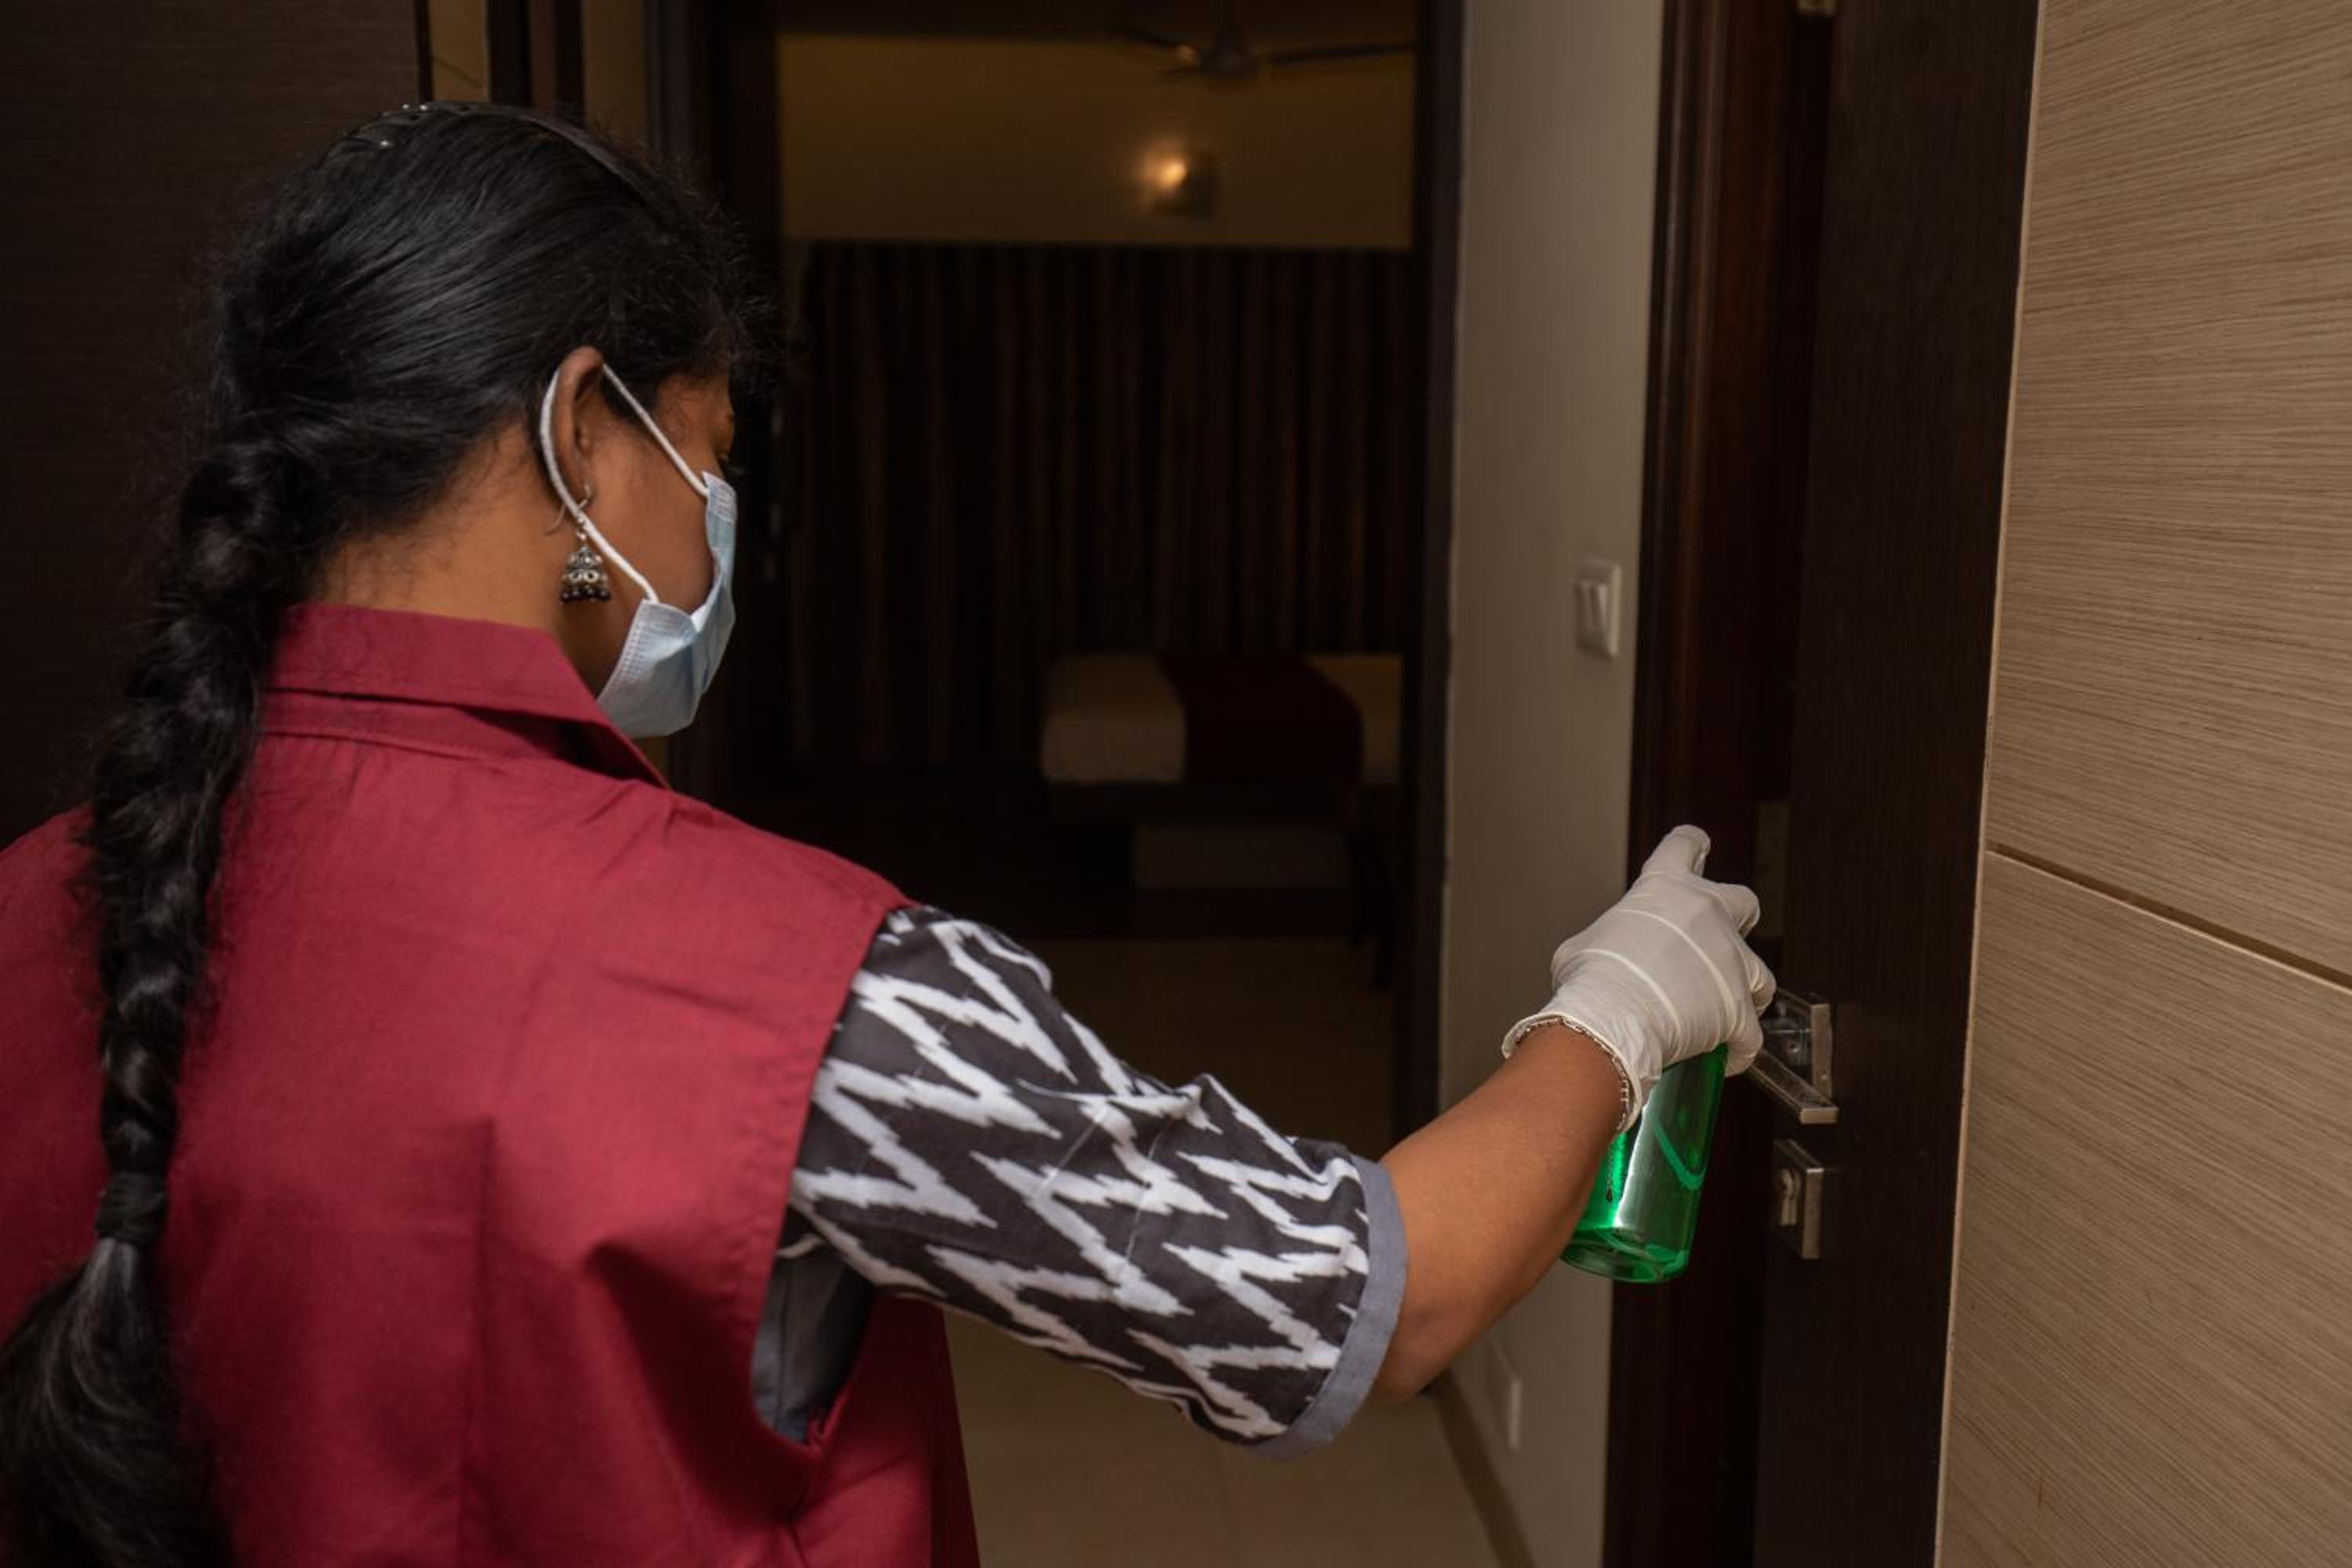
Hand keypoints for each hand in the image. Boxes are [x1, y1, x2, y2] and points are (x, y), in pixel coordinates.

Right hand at [1502, 826, 1775, 1127]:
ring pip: (1761, 974)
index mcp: (1664, 888)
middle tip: (1719, 941)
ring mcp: (1730, 961)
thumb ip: (1609, 941)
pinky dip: (1741, 1047)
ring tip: (1727, 1014)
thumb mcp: (1583, 945)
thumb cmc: (1591, 979)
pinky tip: (1727, 1058)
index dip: (1690, 847)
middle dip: (1736, 920)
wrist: (1614, 1018)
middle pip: (1742, 902)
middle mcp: (1707, 915)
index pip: (1684, 847)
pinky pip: (1751, 1033)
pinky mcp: (1740, 1008)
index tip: (1697, 847)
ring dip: (1746, 992)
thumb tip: (1607, 960)